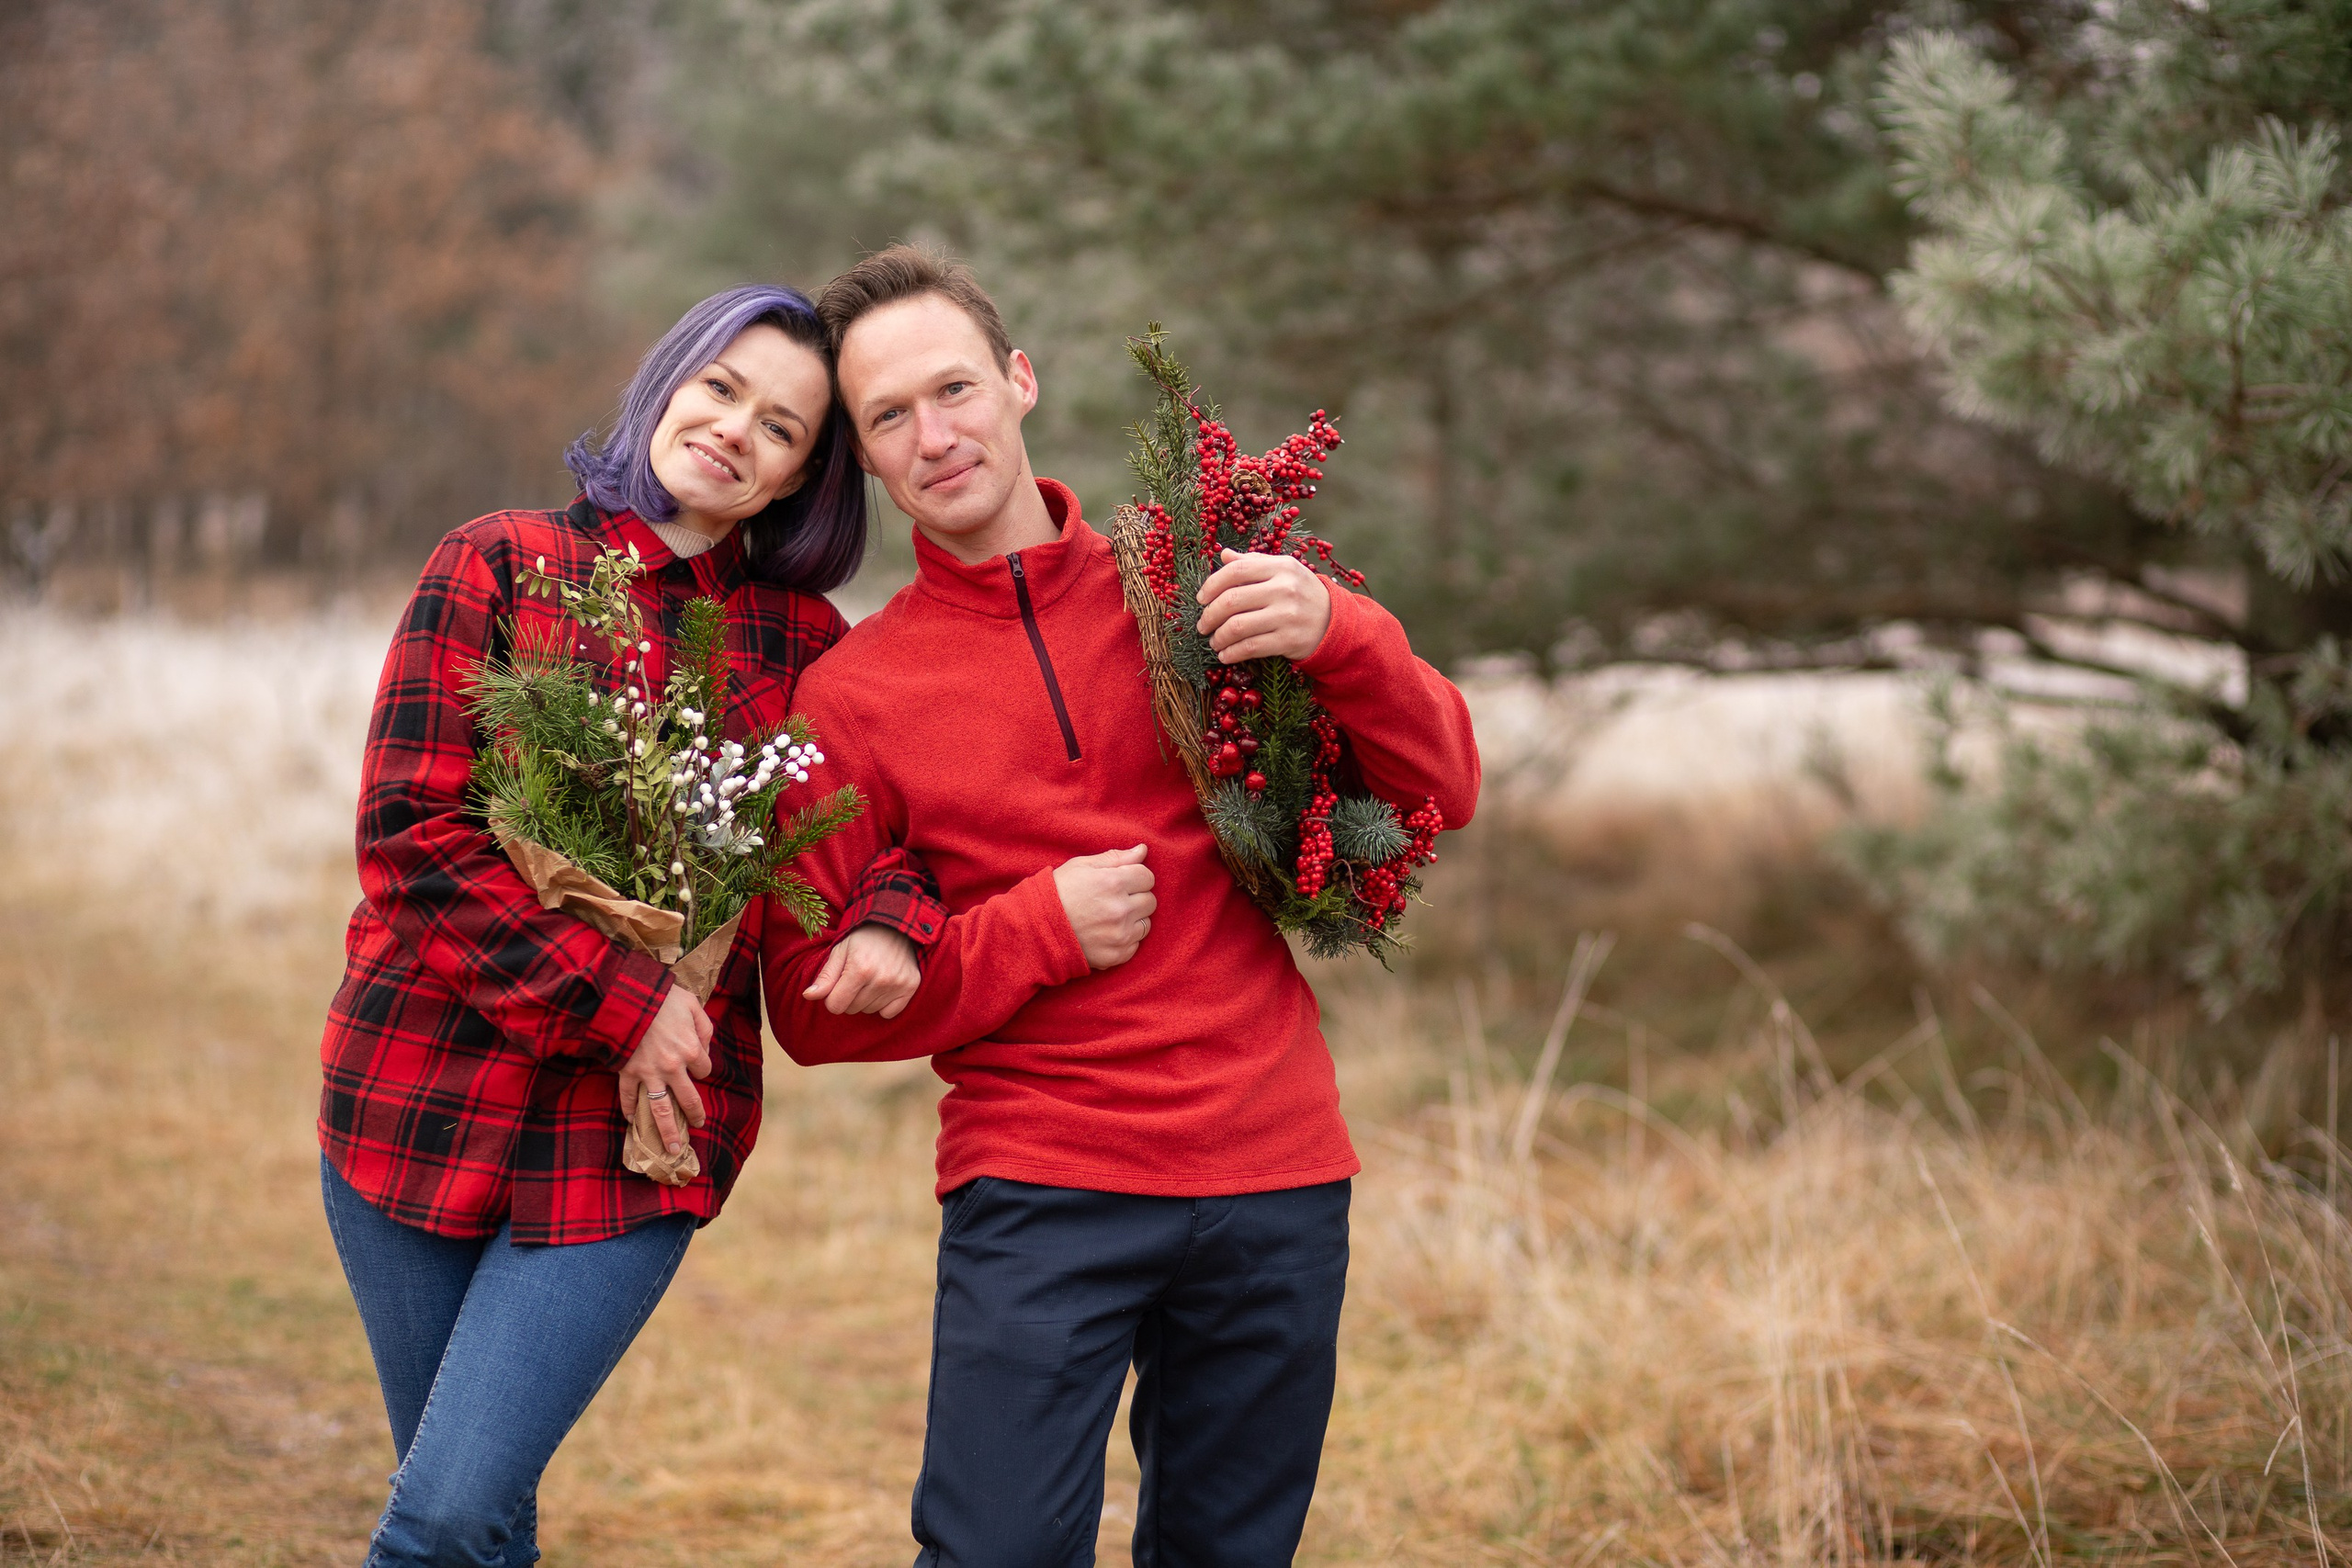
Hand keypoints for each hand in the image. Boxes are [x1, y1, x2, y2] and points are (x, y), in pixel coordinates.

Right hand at [619, 985, 712, 1154]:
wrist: (628, 996)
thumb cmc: (662, 997)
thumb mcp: (692, 1004)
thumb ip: (704, 1026)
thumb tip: (704, 1046)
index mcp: (692, 1049)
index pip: (705, 1069)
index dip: (701, 1067)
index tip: (695, 1064)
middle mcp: (674, 1067)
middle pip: (689, 1099)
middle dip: (695, 1115)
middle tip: (699, 1125)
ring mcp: (650, 1073)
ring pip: (661, 1109)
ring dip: (668, 1130)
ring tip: (672, 1148)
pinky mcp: (628, 1073)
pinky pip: (629, 1097)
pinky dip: (629, 1111)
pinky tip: (632, 1122)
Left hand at [803, 924, 922, 1017]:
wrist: (896, 925)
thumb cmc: (863, 938)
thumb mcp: (839, 951)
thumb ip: (825, 976)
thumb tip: (808, 996)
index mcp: (859, 969)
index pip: (835, 1005)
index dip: (832, 997)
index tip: (837, 984)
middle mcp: (881, 979)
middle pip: (852, 1009)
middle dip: (849, 997)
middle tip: (856, 977)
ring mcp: (898, 984)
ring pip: (869, 1011)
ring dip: (865, 999)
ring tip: (871, 978)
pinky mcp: (910, 987)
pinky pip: (888, 1013)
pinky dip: (883, 1005)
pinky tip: (883, 987)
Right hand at [1053, 844, 1155, 968]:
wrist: (1034, 928)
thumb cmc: (1057, 892)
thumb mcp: (1082, 866)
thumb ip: (1116, 858)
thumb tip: (1143, 850)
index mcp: (1114, 883)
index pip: (1147, 877)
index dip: (1136, 877)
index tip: (1122, 881)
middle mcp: (1120, 910)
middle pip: (1151, 901)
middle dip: (1137, 897)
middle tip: (1115, 899)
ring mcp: (1119, 935)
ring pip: (1146, 924)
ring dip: (1134, 919)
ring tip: (1110, 916)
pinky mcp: (1114, 956)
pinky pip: (1135, 945)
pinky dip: (1125, 939)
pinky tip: (1107, 933)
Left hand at [1195, 548, 1331, 663]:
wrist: (1334, 622)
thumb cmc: (1301, 593)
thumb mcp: (1283, 571)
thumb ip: (1253, 563)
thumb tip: (1223, 555)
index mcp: (1281, 567)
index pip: (1236, 571)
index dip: (1211, 585)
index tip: (1201, 599)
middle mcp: (1285, 589)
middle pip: (1232, 600)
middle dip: (1210, 615)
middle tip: (1202, 624)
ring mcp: (1287, 615)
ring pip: (1237, 627)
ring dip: (1218, 637)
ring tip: (1214, 641)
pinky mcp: (1289, 640)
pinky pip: (1250, 647)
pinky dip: (1232, 653)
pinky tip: (1225, 654)